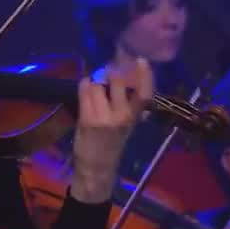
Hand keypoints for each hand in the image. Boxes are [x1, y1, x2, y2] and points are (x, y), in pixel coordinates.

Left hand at [69, 57, 153, 203]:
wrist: (96, 168)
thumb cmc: (112, 144)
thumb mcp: (127, 125)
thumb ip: (128, 105)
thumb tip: (124, 77)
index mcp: (134, 118)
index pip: (145, 94)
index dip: (145, 76)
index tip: (141, 60)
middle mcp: (121, 116)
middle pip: (117, 81)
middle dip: (110, 71)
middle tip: (106, 70)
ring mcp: (103, 117)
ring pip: (97, 83)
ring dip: (94, 80)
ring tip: (93, 86)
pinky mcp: (87, 119)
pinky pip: (84, 91)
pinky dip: (84, 85)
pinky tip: (85, 88)